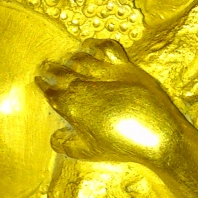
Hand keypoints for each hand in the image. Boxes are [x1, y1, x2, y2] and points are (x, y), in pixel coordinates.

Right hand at [36, 39, 186, 164]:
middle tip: (46, 67)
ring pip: (80, 59)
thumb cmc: (122, 145)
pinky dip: (96, 45)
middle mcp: (84, 85)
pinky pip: (106, 48)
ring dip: (71, 59)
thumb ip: (66, 145)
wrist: (158, 134)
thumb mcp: (89, 152)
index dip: (43, 86)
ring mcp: (105, 73)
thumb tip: (54, 138)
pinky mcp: (125, 66)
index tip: (39, 81)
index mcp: (72, 106)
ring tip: (68, 60)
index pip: (50, 92)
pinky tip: (90, 46)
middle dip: (51, 69)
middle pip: (61, 72)